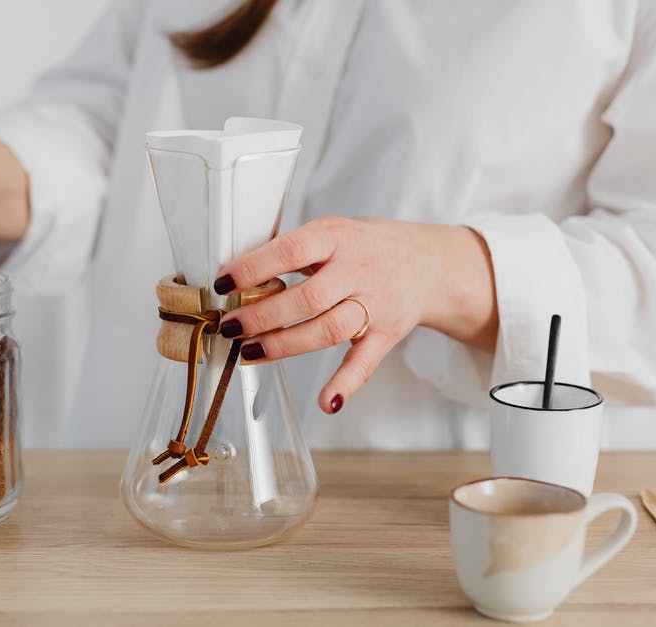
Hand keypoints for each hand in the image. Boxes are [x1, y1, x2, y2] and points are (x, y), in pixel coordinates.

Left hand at [212, 216, 497, 413]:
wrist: (431, 264)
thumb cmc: (369, 246)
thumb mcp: (335, 231)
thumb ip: (295, 248)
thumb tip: (240, 268)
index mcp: (338, 236)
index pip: (291, 251)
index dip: (254, 268)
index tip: (223, 282)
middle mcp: (358, 269)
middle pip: (306, 299)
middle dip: (262, 316)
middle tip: (230, 326)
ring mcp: (375, 304)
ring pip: (328, 330)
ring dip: (285, 346)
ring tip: (250, 351)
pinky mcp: (387, 334)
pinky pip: (365, 362)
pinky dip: (345, 384)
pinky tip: (326, 402)